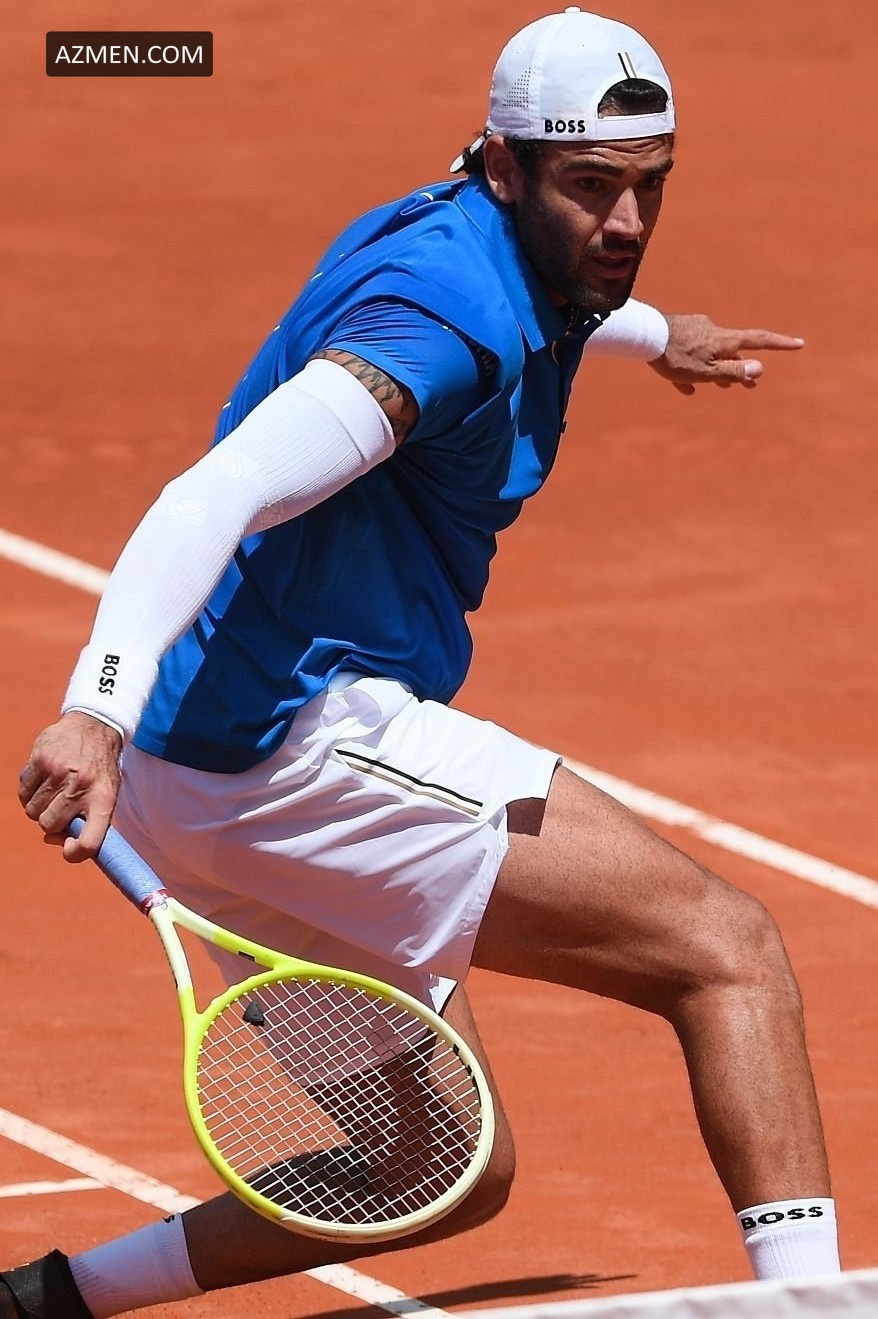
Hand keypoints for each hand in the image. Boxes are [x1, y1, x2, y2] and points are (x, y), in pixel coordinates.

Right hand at [18, 711, 121, 861]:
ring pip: (33, 812)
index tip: (68, 847)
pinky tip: (44, 780)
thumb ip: (86, 822)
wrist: (95, 725)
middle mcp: (82, 786)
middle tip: (61, 807)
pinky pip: (23, 793)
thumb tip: (52, 840)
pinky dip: (29, 793)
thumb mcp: (107, 795)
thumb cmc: (100, 770)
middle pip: (50, 826)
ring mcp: (59, 772)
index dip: (74, 854)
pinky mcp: (41, 759)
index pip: (89, 842)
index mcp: (105, 800)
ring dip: (40, 807)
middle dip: (52, 822)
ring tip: (55, 791)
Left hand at [649, 314, 804, 394]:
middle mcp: (713, 333)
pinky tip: (684, 385)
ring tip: (719, 386)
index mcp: (724, 341)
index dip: (780, 344)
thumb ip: (732, 371)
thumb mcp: (706, 371)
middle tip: (750, 385)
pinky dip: (691, 369)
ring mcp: (696, 332)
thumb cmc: (675, 356)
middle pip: (734, 351)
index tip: (799, 344)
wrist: (643, 336)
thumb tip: (759, 369)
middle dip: (741, 368)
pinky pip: (690, 354)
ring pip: (711, 354)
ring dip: (716, 369)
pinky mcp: (678, 334)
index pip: (759, 341)